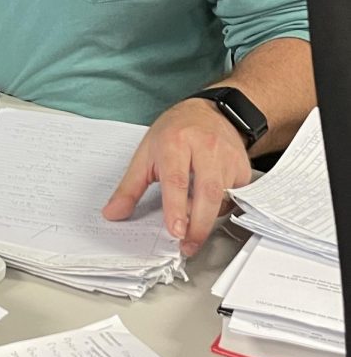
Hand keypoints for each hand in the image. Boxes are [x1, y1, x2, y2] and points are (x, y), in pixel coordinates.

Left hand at [102, 99, 252, 255]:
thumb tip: (113, 213)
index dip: (176, 207)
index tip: (175, 231)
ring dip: (209, 219)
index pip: (177, 179)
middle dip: (198, 224)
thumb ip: (129, 187)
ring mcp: (228, 157)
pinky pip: (235, 196)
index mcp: (176, 142)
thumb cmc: (175, 132)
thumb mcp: (146, 153)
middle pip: (207, 192)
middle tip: (187, 245)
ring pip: (223, 197)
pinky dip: (221, 208)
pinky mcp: (243, 167)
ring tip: (194, 232)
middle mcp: (205, 147)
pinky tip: (209, 208)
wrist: (211, 112)